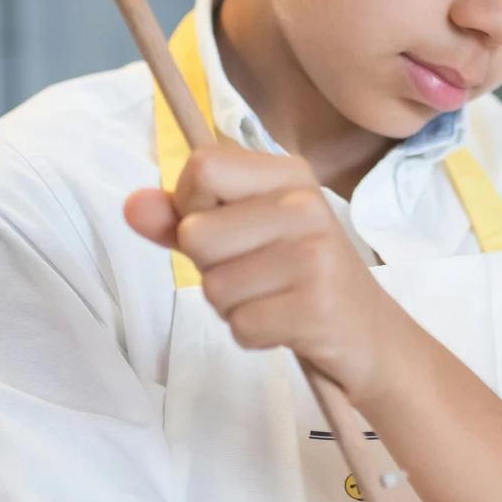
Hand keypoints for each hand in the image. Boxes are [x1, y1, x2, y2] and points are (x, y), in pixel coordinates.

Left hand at [123, 146, 390, 399]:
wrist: (369, 335)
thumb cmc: (298, 277)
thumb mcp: (242, 235)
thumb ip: (182, 218)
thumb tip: (132, 205)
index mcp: (289, 174)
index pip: (203, 166)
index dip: (190, 205)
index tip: (221, 228)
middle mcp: (305, 204)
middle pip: (196, 233)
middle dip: (210, 267)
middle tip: (256, 274)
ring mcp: (314, 254)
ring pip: (214, 287)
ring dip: (233, 306)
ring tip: (273, 299)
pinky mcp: (316, 305)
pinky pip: (240, 325)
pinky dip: (253, 335)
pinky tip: (286, 324)